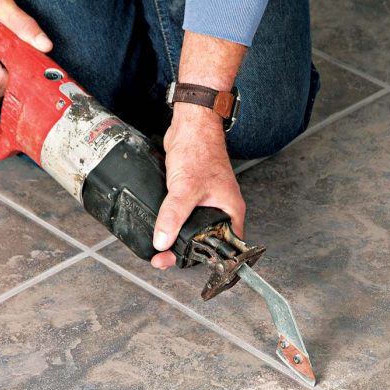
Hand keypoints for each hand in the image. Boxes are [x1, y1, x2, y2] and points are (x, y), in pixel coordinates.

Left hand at [151, 103, 245, 268]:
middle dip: (184, 251)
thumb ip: (173, 216)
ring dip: (176, 237)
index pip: (224, 248)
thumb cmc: (200, 150)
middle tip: (163, 258)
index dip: (205, 260)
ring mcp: (206, 202)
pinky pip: (183, 215)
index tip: (182, 264)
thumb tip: (162, 240)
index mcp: (230, 212)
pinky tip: (162, 227)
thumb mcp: (185, 188)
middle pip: (205, 241)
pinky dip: (172, 222)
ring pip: (192, 229)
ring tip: (160, 249)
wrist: (191, 125)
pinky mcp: (192, 194)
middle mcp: (221, 209)